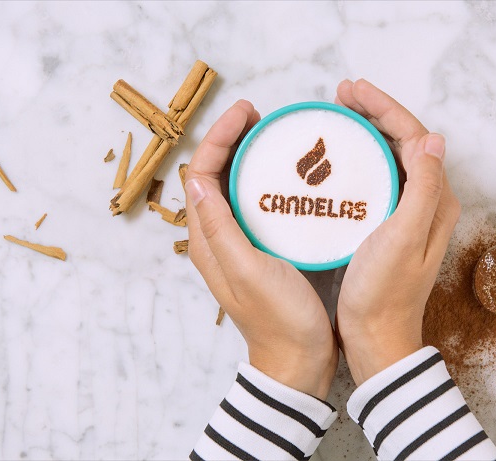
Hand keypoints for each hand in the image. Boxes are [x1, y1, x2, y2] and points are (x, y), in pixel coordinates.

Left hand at [185, 100, 337, 399]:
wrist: (298, 360)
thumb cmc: (278, 319)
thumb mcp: (248, 270)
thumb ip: (221, 228)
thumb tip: (197, 181)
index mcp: (209, 240)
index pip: (201, 174)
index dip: (218, 138)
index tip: (247, 113)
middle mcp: (218, 238)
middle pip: (214, 175)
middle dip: (230, 139)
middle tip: (258, 116)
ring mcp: (239, 244)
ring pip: (234, 188)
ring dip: (247, 157)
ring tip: (271, 136)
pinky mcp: (261, 250)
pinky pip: (255, 205)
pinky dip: (265, 181)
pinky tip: (289, 176)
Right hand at [335, 80, 460, 384]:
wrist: (376, 337)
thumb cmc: (384, 294)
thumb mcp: (403, 238)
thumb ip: (422, 188)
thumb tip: (432, 139)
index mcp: (435, 199)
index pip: (415, 136)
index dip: (385, 108)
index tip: (352, 91)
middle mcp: (428, 202)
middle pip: (405, 141)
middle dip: (376, 112)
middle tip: (342, 95)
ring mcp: (410, 214)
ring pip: (392, 158)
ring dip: (369, 132)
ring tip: (340, 115)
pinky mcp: (391, 225)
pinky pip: (380, 179)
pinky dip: (362, 160)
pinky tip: (342, 158)